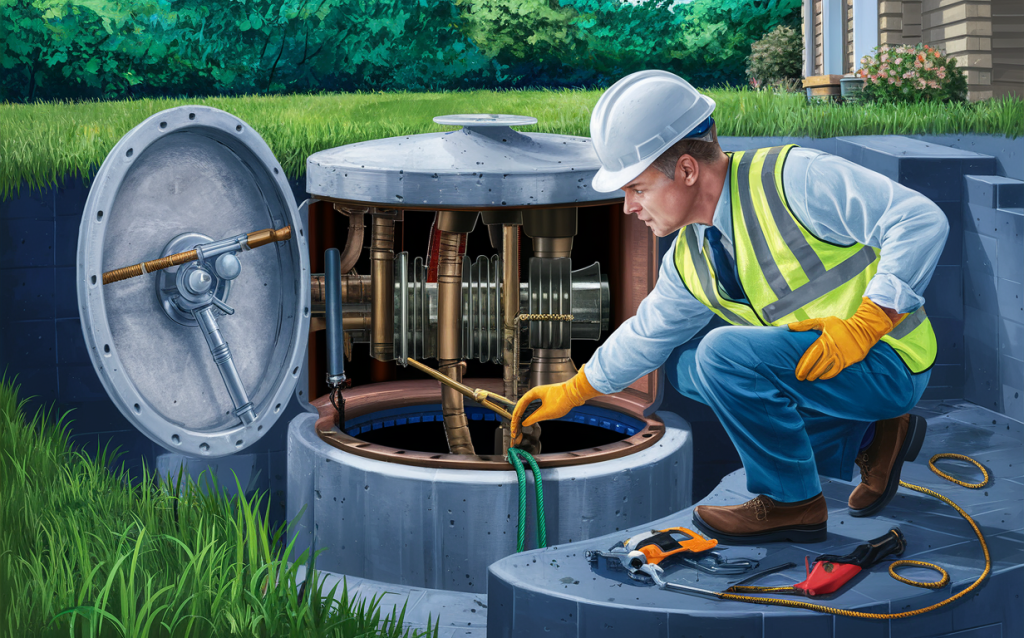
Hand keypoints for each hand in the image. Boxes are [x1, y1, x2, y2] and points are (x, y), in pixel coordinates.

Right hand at [510, 366, 601, 446]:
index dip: (515, 418)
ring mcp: (541, 396)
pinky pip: (535, 407)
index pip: (519, 406)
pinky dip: (531, 415)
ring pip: (528, 407)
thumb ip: (533, 418)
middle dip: (518, 419)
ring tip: (520, 428)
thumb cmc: (562, 399)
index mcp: (533, 393)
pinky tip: (530, 421)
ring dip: (524, 417)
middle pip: (522, 407)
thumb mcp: (546, 412)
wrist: (575, 393)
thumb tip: (525, 422)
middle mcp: (535, 393)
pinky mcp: (546, 399)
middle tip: (515, 430)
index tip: (513, 427)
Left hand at [788, 297, 902, 380]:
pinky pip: (836, 371)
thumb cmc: (840, 326)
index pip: (810, 355)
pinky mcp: (847, 361)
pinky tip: (821, 377)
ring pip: (825, 369)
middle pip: (816, 364)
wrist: (863, 330)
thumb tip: (789, 326)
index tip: (797, 372)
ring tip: (809, 379)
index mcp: (824, 340)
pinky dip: (828, 375)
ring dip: (816, 375)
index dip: (803, 364)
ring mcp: (840, 356)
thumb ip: (806, 325)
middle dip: (807, 372)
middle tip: (800, 378)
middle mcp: (832, 349)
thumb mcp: (823, 322)